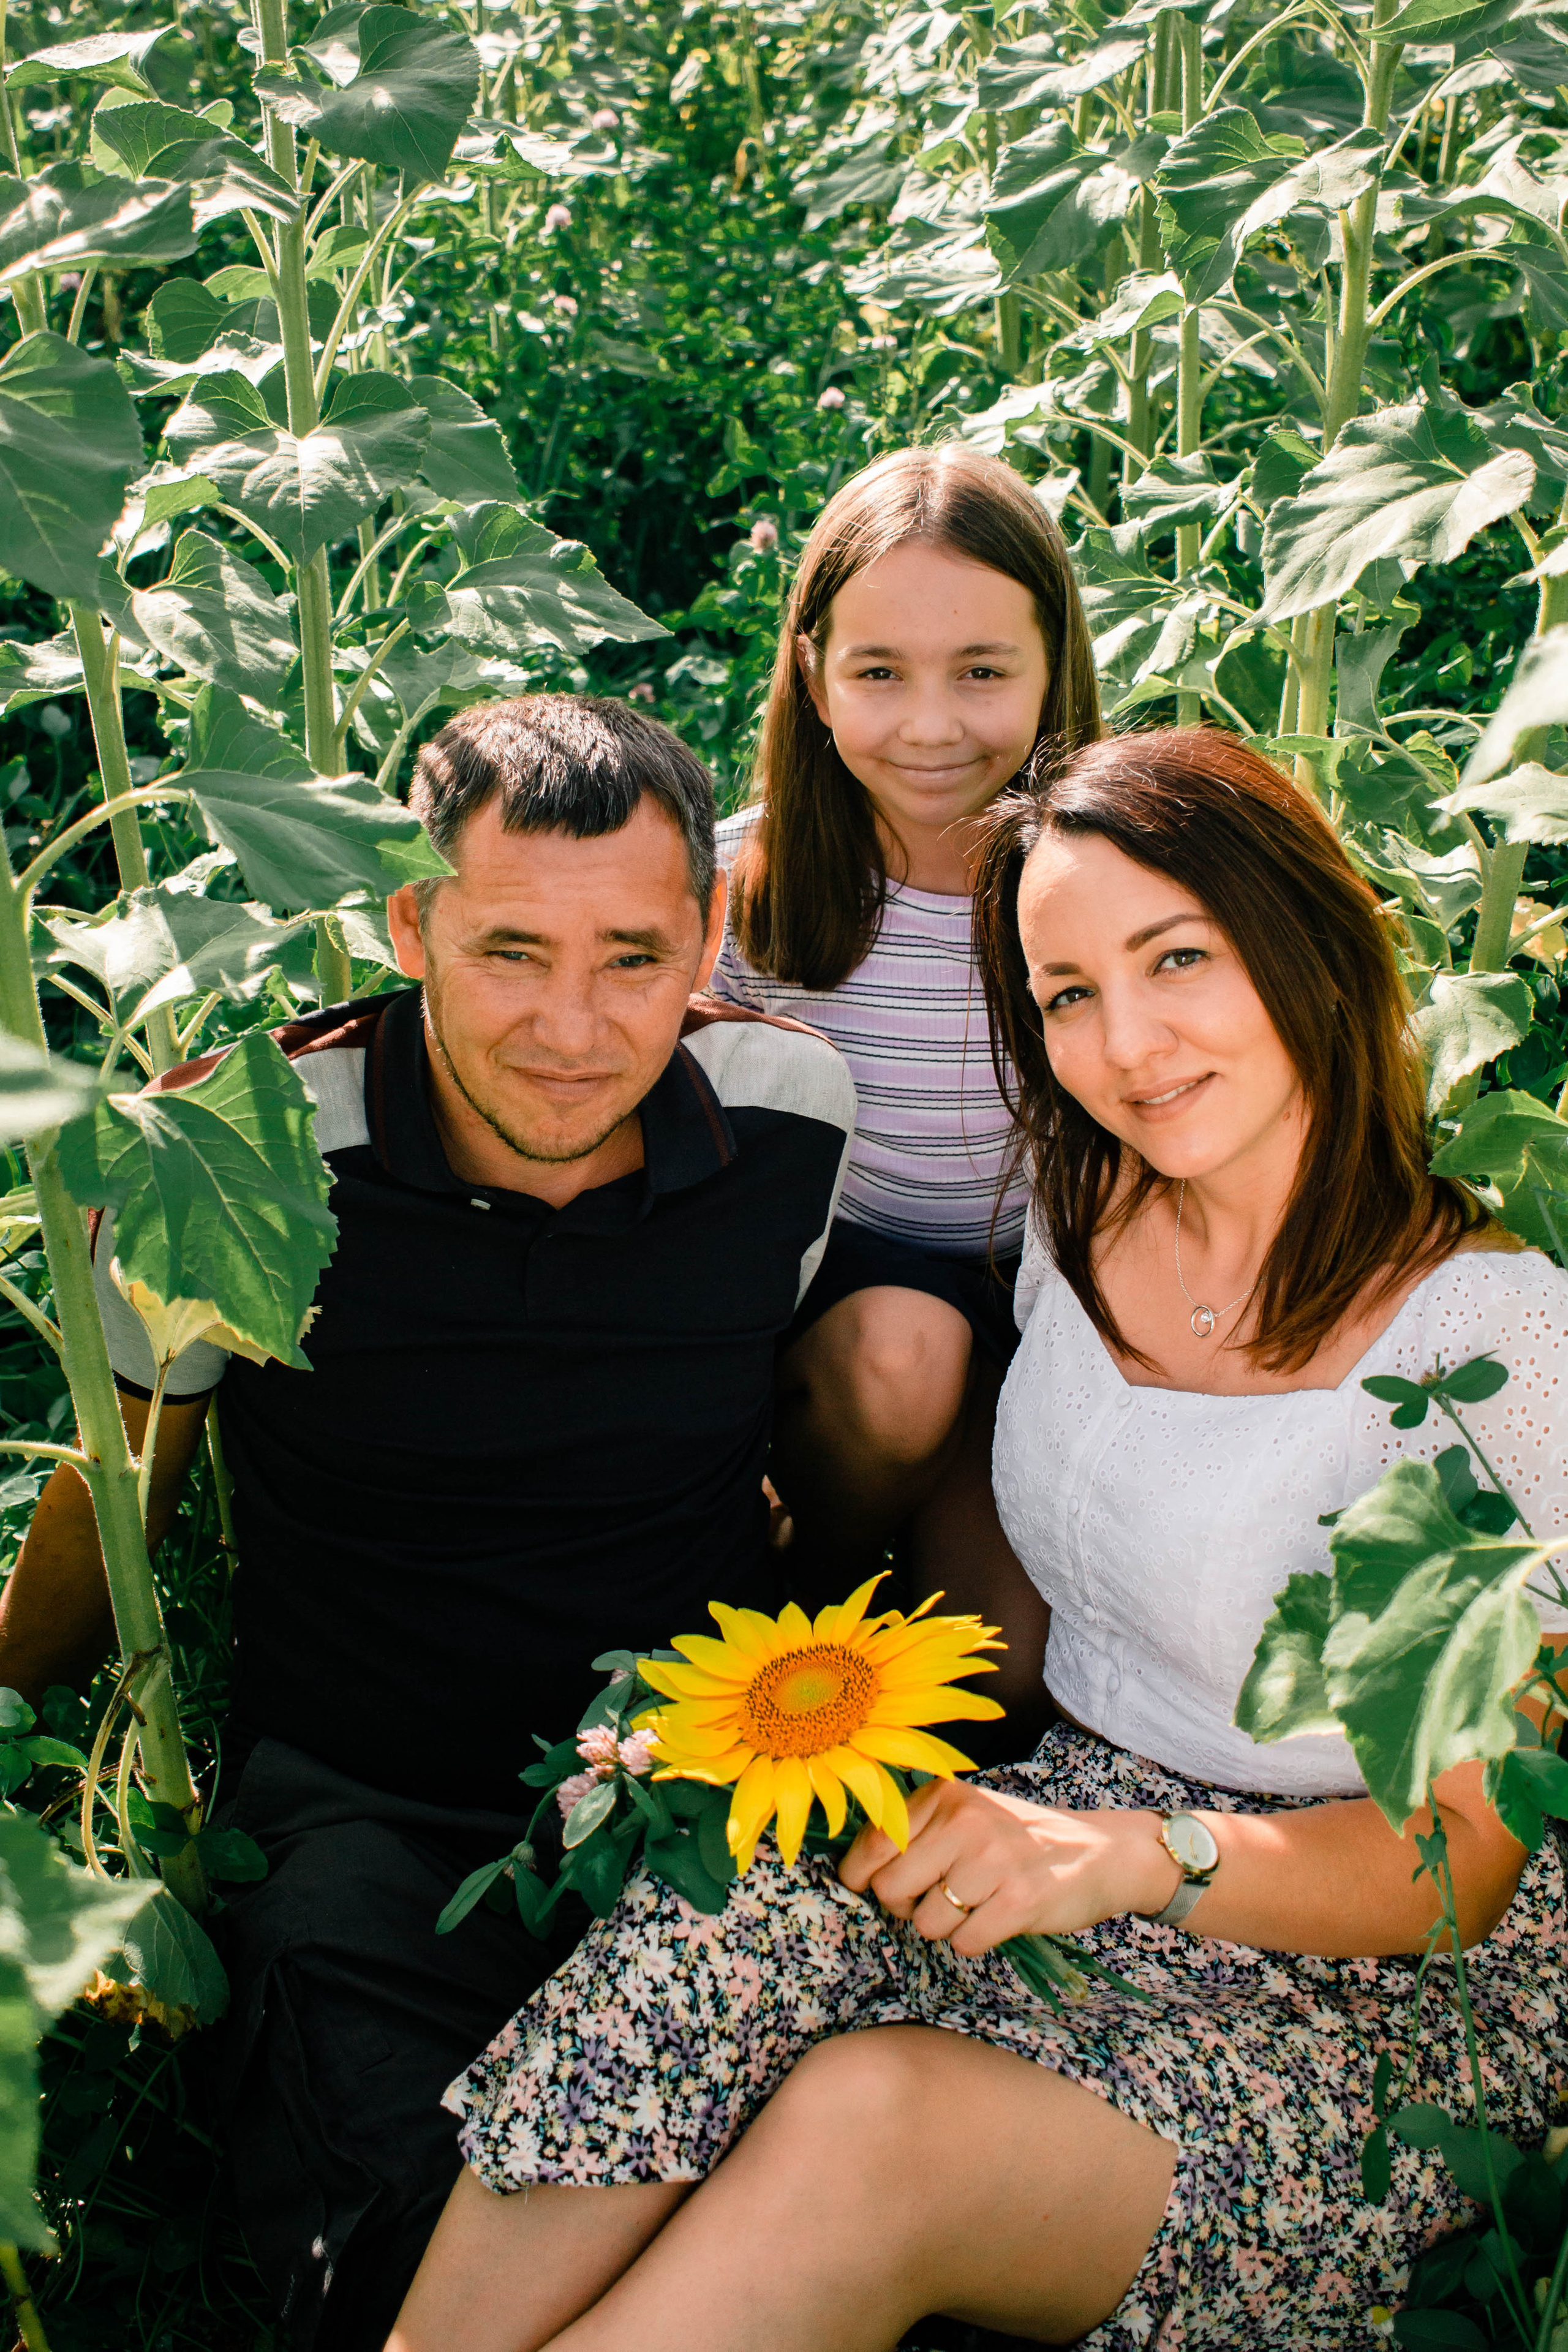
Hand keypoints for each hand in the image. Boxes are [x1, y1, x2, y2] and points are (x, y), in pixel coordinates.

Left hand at [837, 1779, 1180, 1956]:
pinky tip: (997, 1918)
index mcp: (945, 1796)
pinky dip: (974, 1942)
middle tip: (937, 1899)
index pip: (870, 1846)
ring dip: (946, 1927)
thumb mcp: (967, 1815)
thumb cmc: (1018, 1840)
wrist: (1100, 1852)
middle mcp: (966, 1822)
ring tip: (976, 1904)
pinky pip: (964, 1943)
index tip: (877, 1886)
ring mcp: (994, 1860)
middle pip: (891, 1890)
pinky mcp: (1020, 1900)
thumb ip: (915, 1832)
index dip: (864, 1878)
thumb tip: (853, 1871)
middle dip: (906, 1908)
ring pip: (927, 1923)